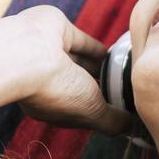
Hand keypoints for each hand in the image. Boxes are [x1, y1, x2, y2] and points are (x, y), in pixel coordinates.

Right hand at [1, 5, 132, 136]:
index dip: (99, 111)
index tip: (122, 112)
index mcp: (52, 105)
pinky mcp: (59, 32)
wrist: (27, 53)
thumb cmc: (55, 89)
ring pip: (83, 64)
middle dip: (100, 90)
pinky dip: (98, 48)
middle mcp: (50, 82)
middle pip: (81, 87)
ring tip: (123, 72)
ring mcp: (53, 56)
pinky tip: (114, 52)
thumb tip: (131, 127)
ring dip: (101, 67)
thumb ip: (112, 122)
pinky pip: (84, 43)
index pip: (80, 110)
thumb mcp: (90, 112)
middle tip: (126, 91)